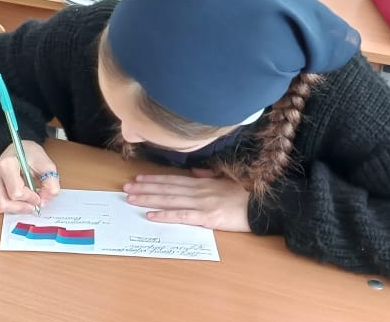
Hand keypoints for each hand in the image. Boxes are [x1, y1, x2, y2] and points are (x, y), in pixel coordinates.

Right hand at [0, 141, 60, 213]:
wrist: (17, 148)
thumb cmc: (29, 154)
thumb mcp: (46, 164)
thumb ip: (50, 182)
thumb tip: (45, 200)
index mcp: (6, 164)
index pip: (16, 192)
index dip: (30, 198)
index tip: (39, 197)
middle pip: (3, 202)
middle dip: (21, 207)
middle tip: (33, 205)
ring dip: (16, 209)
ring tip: (28, 203)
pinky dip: (12, 206)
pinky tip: (21, 200)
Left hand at [124, 169, 251, 231]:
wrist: (264, 205)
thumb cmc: (247, 194)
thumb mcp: (226, 180)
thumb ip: (210, 175)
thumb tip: (197, 172)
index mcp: (202, 182)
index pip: (173, 180)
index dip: (154, 179)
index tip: (138, 178)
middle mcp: (198, 190)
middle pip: (166, 188)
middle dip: (145, 188)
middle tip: (125, 188)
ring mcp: (201, 202)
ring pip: (169, 200)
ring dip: (148, 199)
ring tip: (131, 198)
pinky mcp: (206, 217)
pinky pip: (181, 216)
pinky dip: (164, 215)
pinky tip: (150, 215)